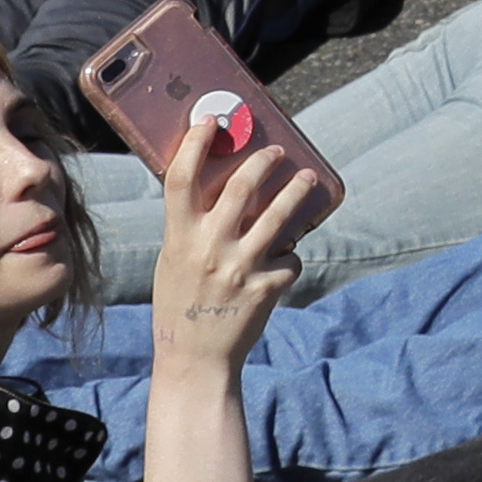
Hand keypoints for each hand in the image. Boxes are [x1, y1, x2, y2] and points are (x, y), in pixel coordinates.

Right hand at [147, 115, 316, 370]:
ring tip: (308, 179)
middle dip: (263, 161)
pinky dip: (289, 256)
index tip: (210, 121)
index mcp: (179, 238)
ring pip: (279, 215)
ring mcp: (240, 267)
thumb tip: (212, 187)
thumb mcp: (173, 260)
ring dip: (297, 191)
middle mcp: (210, 247)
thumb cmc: (180, 305)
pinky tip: (283, 261)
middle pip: (241, 185)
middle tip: (277, 151)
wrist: (195, 360)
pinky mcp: (267, 286)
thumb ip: (189, 228)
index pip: (181, 179)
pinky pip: (290, 257)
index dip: (194, 144)